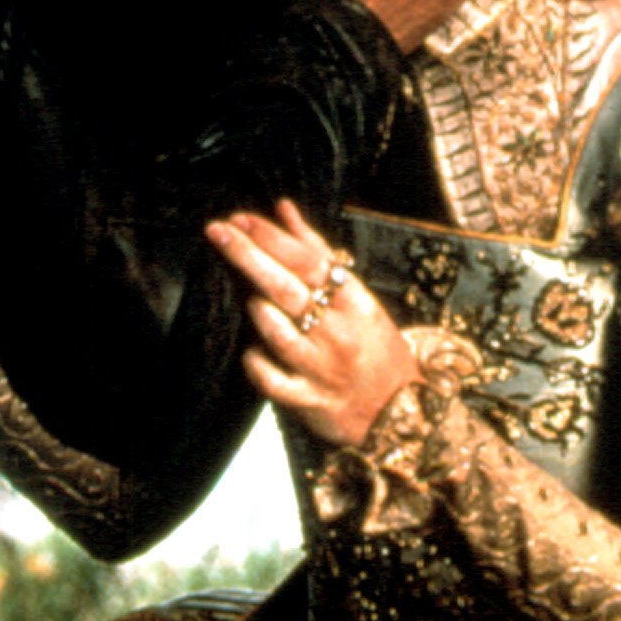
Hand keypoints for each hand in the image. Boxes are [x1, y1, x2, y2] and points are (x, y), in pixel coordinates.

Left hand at [205, 199, 419, 447]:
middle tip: (217, 231)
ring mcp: (322, 369)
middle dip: (248, 256)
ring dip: (257, 310)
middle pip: (287, 288)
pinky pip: (271, 379)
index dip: (272, 237)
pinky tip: (250, 351)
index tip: (240, 219)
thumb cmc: (374, 347)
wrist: (403, 412)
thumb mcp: (357, 296)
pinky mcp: (309, 401)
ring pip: (277, 332)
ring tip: (249, 297)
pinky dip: (255, 362)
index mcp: (355, 302)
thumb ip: (317, 252)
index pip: (309, 261)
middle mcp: (339, 333)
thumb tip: (282, 208)